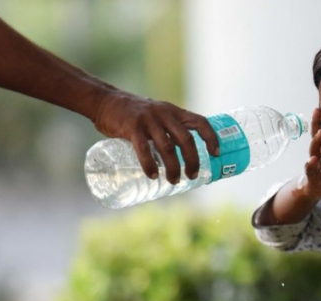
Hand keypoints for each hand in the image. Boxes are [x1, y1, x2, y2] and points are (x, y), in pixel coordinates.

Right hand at [92, 90, 219, 183]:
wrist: (104, 101)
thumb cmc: (133, 114)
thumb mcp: (156, 115)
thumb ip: (167, 129)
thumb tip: (181, 156)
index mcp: (173, 111)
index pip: (200, 122)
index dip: (211, 137)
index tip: (216, 154)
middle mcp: (164, 114)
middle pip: (186, 139)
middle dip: (193, 160)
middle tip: (192, 176)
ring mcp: (148, 120)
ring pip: (167, 147)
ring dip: (173, 167)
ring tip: (174, 180)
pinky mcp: (131, 127)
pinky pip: (143, 148)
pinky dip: (149, 164)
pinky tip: (152, 175)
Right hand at [298, 108, 320, 200]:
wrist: (316, 189)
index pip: (320, 131)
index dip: (320, 120)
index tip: (320, 107)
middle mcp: (316, 153)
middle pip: (315, 136)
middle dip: (315, 124)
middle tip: (318, 112)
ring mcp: (313, 164)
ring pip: (313, 150)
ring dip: (316, 141)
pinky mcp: (311, 176)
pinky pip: (310, 170)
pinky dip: (310, 165)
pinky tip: (312, 160)